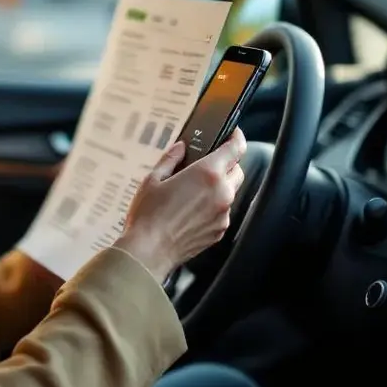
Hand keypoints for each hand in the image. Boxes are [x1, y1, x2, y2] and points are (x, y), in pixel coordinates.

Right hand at [113, 128, 246, 283]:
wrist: (149, 251)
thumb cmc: (149, 216)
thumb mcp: (153, 179)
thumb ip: (171, 159)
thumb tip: (180, 148)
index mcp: (207, 174)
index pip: (235, 149)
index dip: (237, 138)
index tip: (233, 134)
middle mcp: (221, 193)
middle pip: (237, 171)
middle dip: (226, 165)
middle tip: (206, 165)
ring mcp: (223, 214)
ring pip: (230, 193)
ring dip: (218, 188)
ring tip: (192, 192)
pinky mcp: (219, 231)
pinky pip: (222, 212)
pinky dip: (213, 207)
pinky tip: (191, 211)